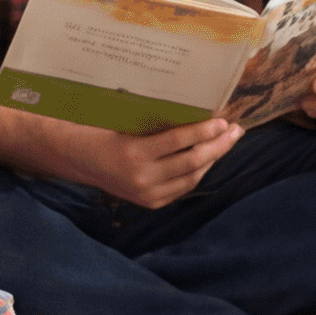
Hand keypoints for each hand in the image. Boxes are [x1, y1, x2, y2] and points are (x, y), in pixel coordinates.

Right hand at [70, 112, 237, 210]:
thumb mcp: (127, 123)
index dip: (203, 131)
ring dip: (214, 159)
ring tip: (227, 142)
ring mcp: (147, 193)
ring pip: (193, 177)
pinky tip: (209, 158)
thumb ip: (158, 124)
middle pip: (192, 161)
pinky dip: (199, 172)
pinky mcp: (151, 202)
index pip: (178, 141)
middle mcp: (143, 177)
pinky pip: (183, 187)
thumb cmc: (104, 131)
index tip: (222, 121)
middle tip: (235, 130)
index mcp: (134, 153)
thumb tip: (196, 112)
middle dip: (218, 145)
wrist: (80, 160)